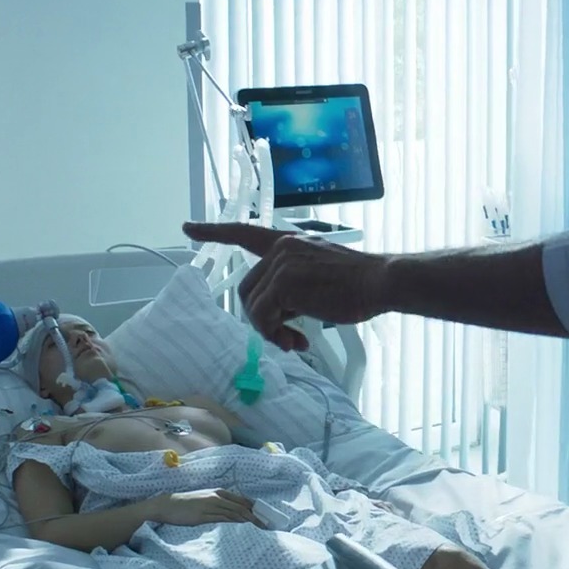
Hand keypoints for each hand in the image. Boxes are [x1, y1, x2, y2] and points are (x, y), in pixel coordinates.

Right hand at [146, 488, 262, 527]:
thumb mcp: (204, 501)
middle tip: (266, 523)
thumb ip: (217, 506)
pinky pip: (223, 518)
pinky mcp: (204, 515)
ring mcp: (210, 506)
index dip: (254, 507)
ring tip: (259, 526)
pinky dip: (235, 521)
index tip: (263, 514)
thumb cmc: (185, 505)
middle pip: (241, 506)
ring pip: (234, 512)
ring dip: (248, 519)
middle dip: (255, 515)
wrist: (167, 505)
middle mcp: (216, 497)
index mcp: (217, 492)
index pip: (241, 499)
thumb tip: (230, 514)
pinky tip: (243, 525)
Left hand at [182, 222, 390, 350]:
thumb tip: (279, 314)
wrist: (379, 281)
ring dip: (271, 330)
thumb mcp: (318, 272)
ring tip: (295, 340)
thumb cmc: (357, 283)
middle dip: (262, 318)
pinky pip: (263, 316)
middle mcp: (281, 248)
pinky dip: (276, 334)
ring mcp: (281, 264)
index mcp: (288, 242)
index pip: (244, 232)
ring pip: (253, 306)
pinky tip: (299, 341)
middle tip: (286, 336)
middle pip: (247, 289)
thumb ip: (294, 282)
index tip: (188, 228)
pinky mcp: (285, 283)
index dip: (214, 231)